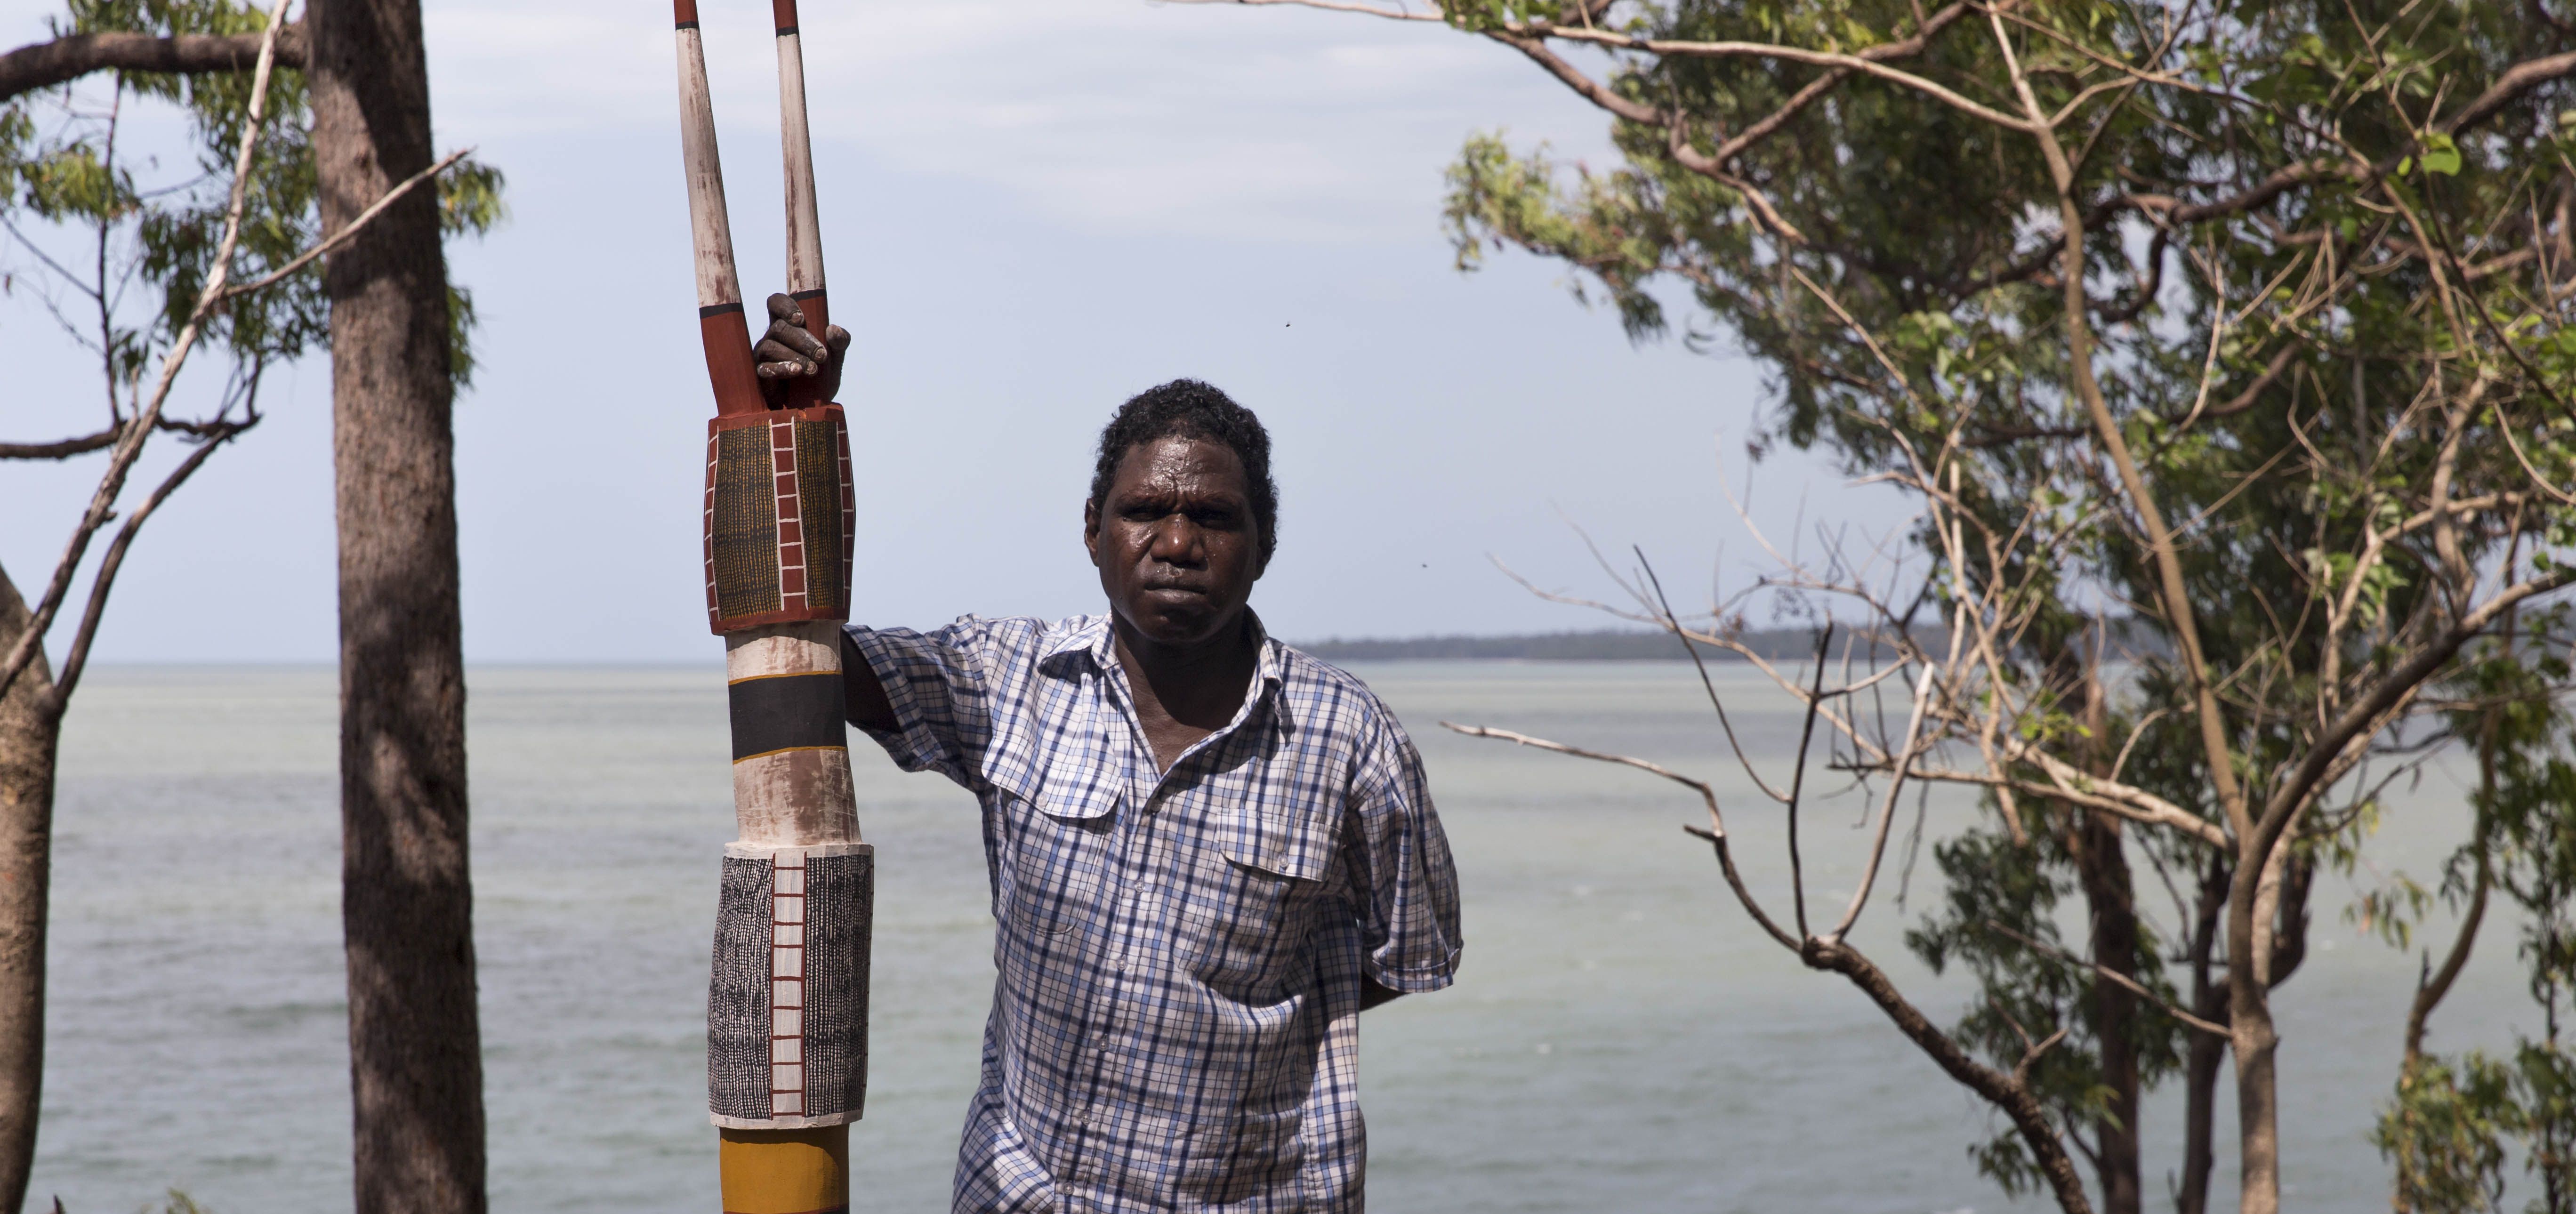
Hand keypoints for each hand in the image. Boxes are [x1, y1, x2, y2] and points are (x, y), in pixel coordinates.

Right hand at [752, 292, 850, 406]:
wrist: (811, 412)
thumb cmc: (820, 380)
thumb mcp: (834, 362)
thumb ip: (839, 344)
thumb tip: (834, 329)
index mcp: (787, 327)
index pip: (776, 304)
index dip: (785, 305)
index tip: (801, 319)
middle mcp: (771, 338)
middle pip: (779, 328)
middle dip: (803, 340)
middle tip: (821, 355)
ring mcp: (762, 357)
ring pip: (771, 346)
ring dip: (795, 355)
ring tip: (813, 369)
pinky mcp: (759, 377)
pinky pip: (764, 368)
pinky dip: (782, 368)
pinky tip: (796, 371)